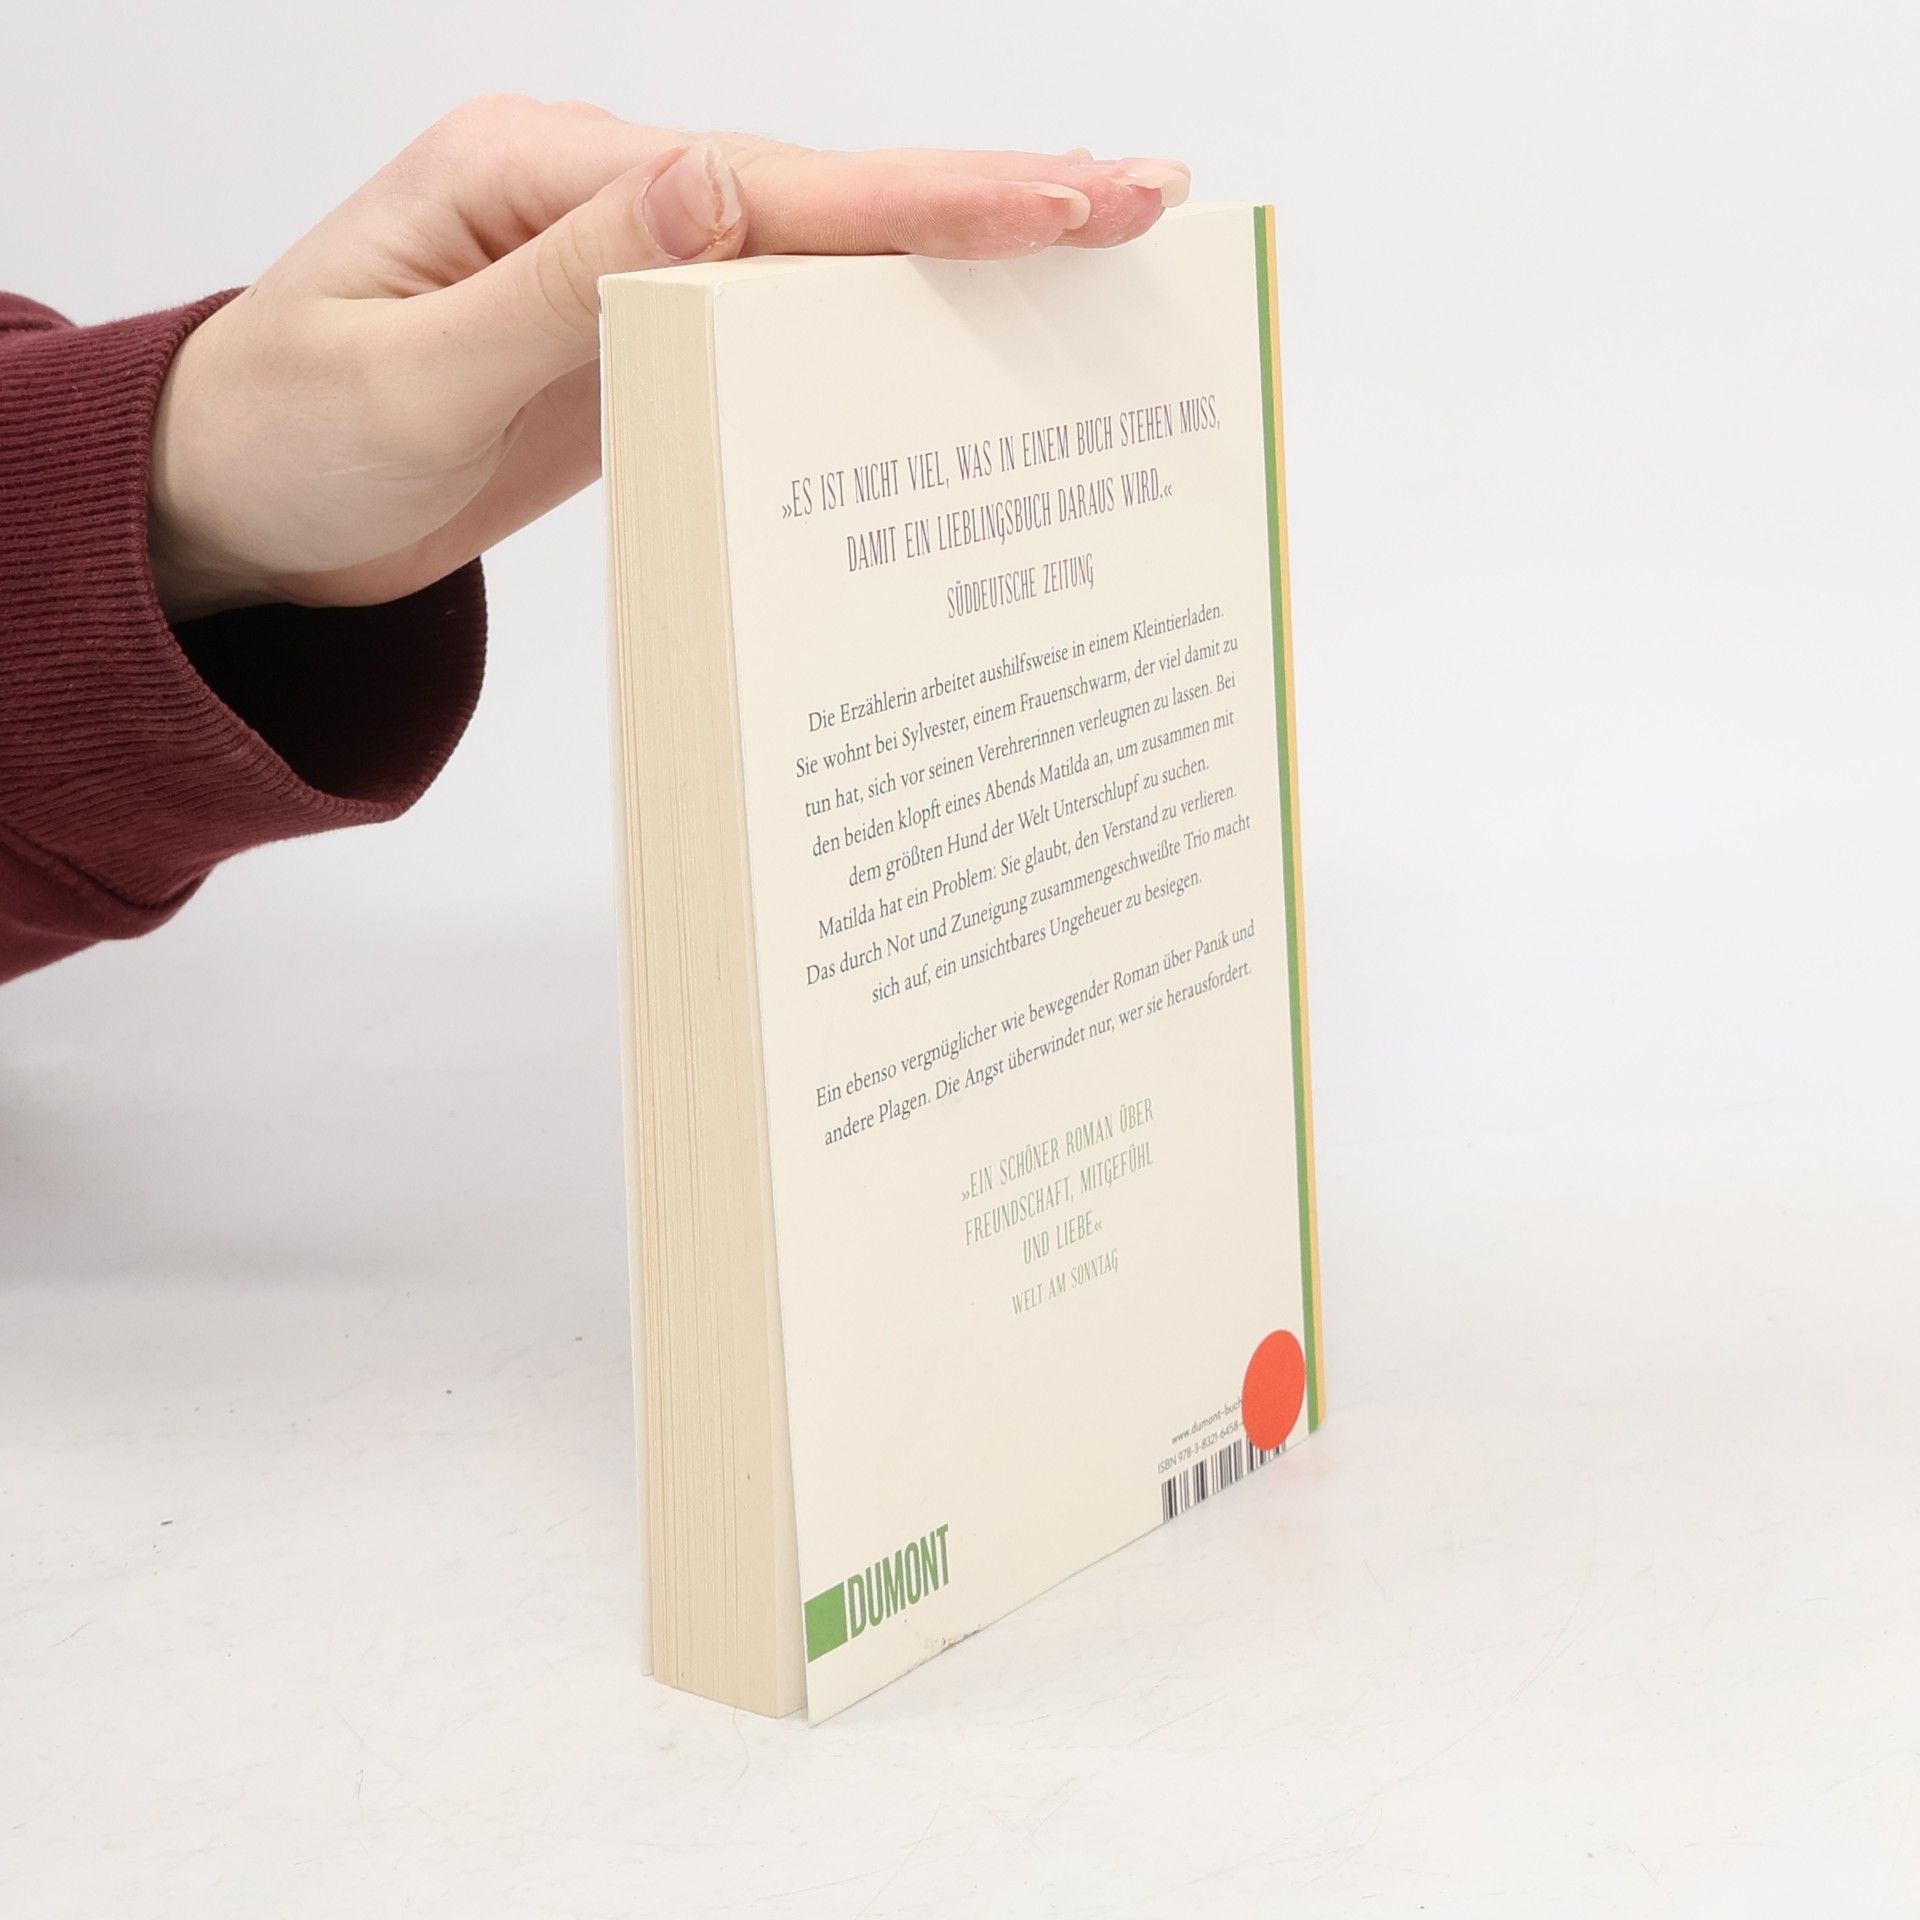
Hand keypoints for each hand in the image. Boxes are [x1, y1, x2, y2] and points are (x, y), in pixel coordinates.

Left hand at [146, 98, 1189, 620]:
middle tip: (1144, 195)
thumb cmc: (286, 436)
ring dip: (951, 260)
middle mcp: (600, 203)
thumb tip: (719, 182)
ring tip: (1090, 253)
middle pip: (823, 199)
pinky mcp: (634, 348)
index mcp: (542, 176)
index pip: (768, 186)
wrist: (234, 510)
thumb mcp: (409, 366)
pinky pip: (775, 335)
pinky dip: (874, 332)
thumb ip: (563, 279)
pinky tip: (952, 343)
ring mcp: (625, 274)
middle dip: (985, 201)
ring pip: (818, 260)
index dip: (918, 201)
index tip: (1055, 202)